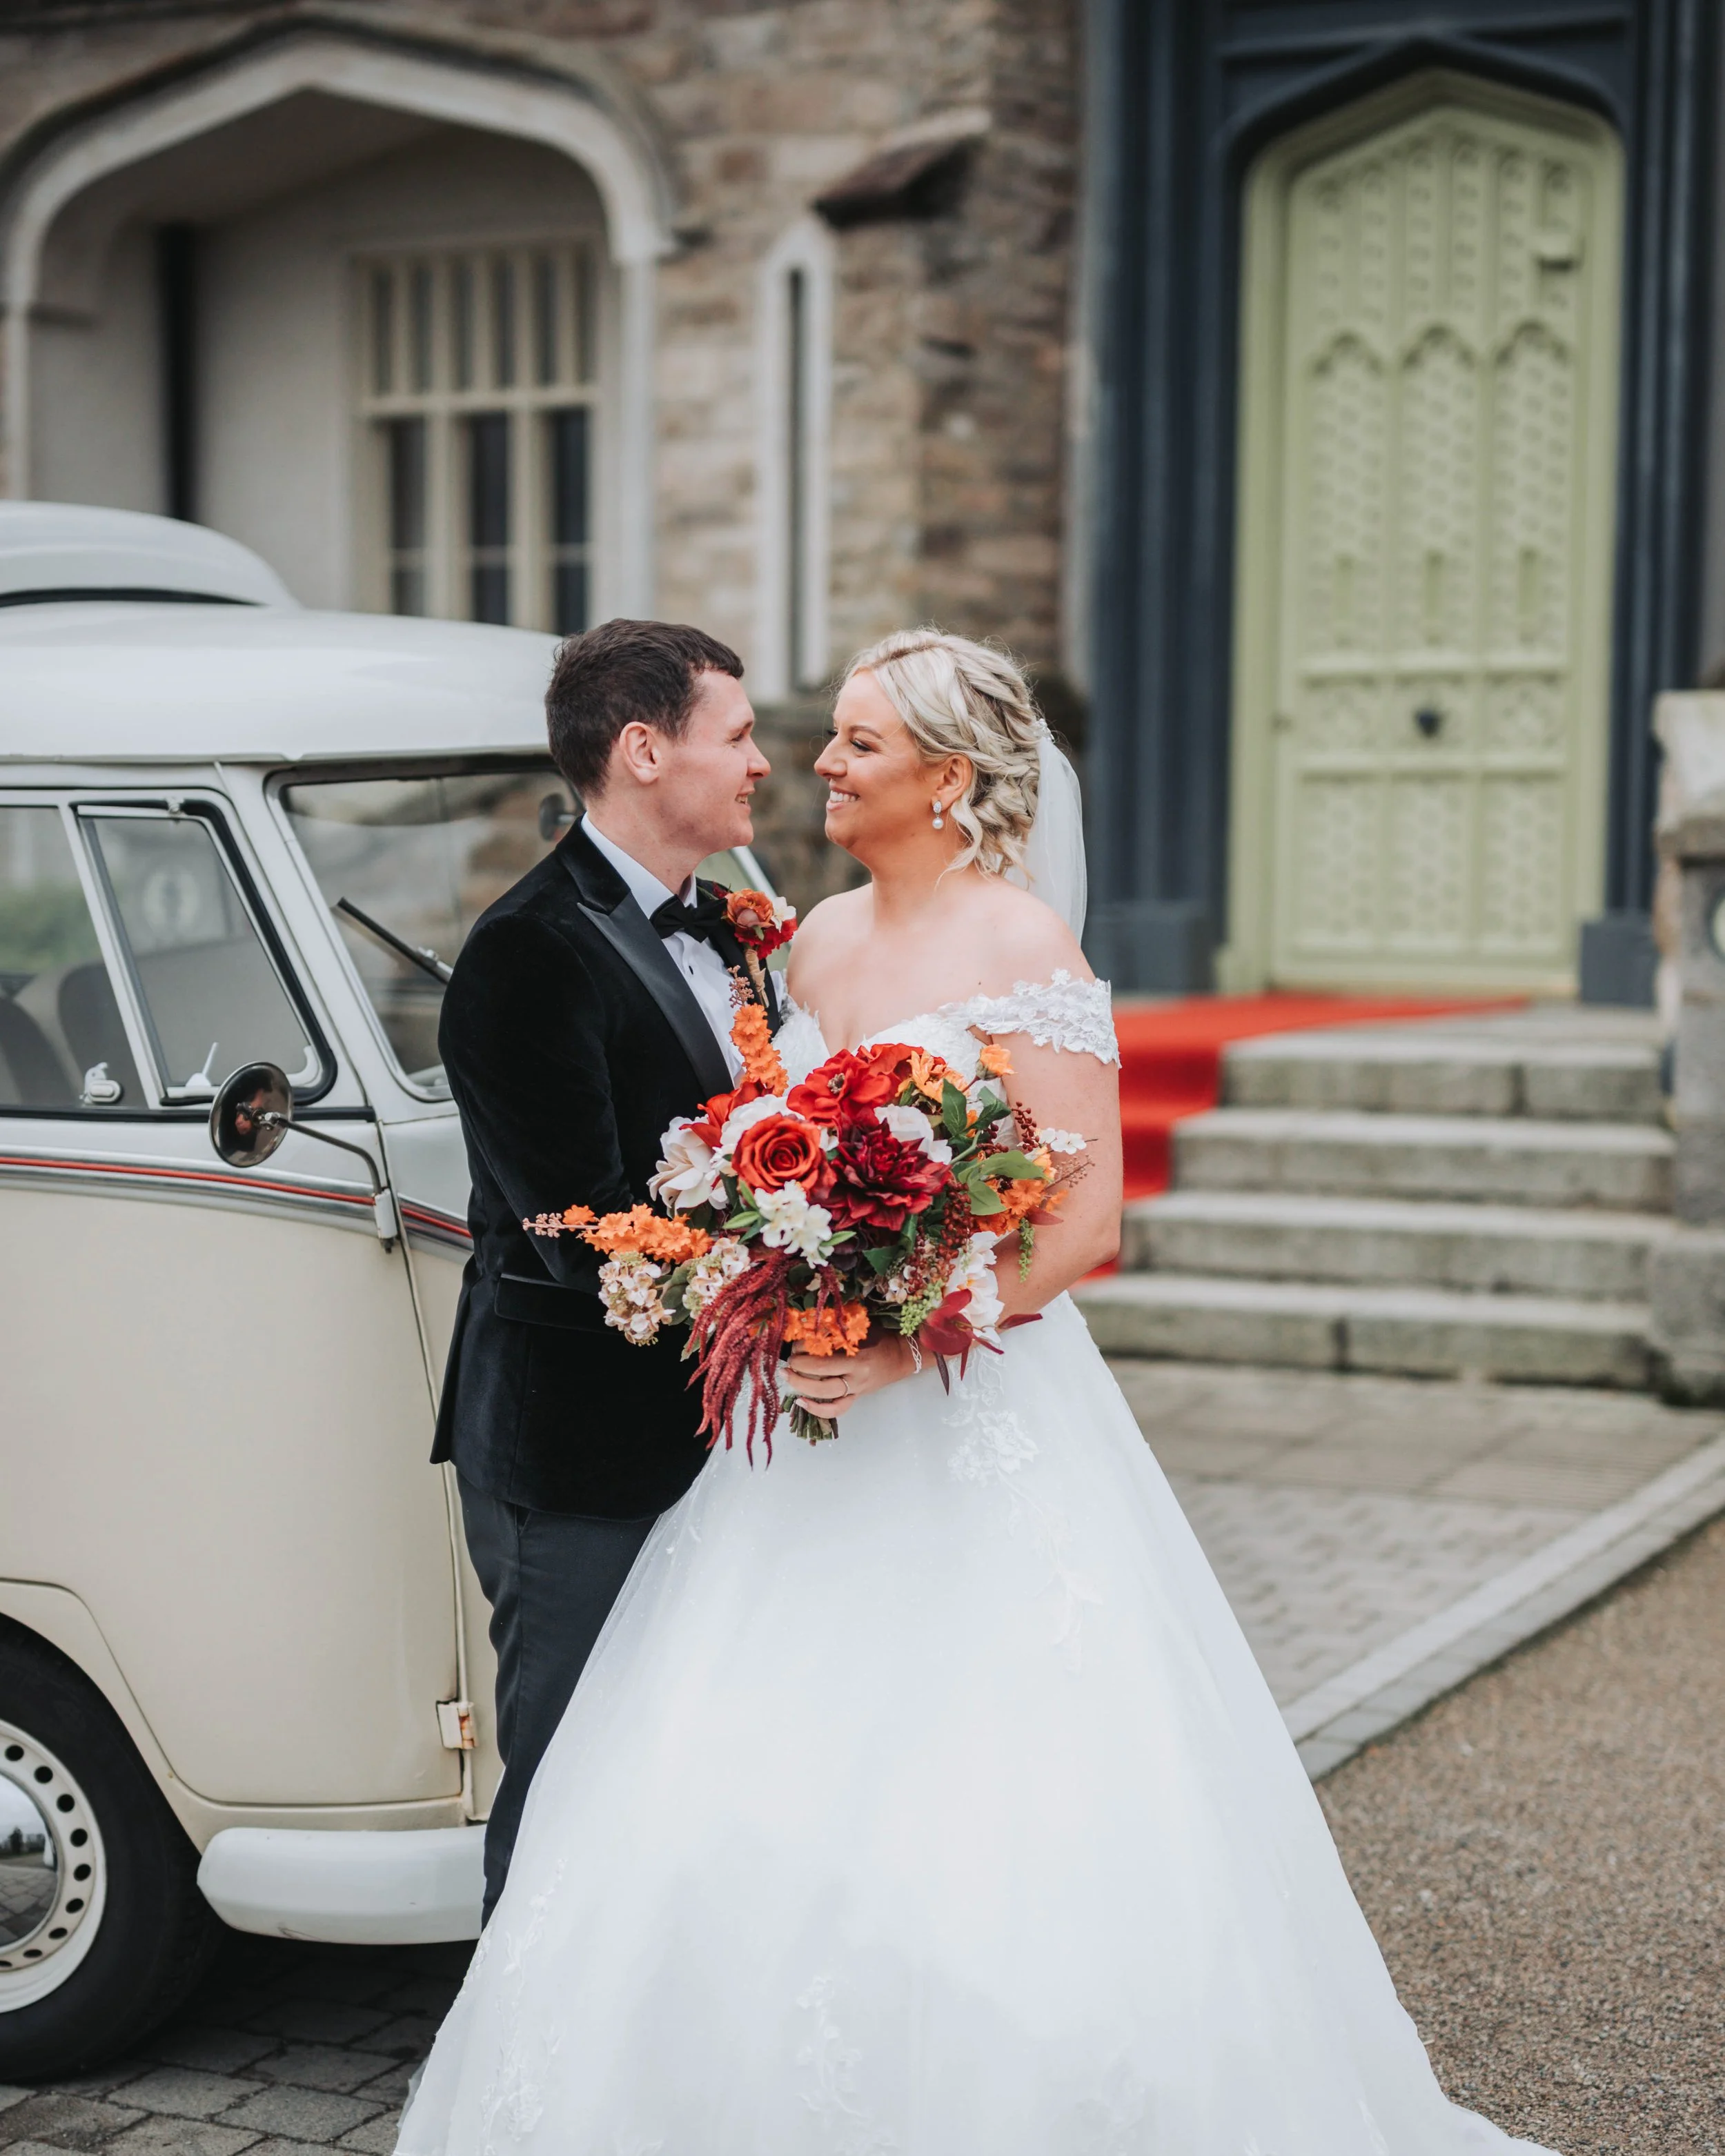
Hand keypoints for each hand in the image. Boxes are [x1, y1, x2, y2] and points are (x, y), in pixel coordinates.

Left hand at [783, 1335, 915, 1419]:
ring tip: (788, 1380)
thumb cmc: (880, 1337)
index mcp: (857, 1358)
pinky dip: (818, 1409)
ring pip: (826, 1398)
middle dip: (798, 1374)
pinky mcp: (857, 1397)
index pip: (823, 1362)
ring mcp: (856, 1390)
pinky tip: (802, 1402)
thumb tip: (808, 1330)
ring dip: (803, 1389)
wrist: (902, 1356)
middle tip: (786, 1365)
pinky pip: (837, 1409)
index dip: (803, 1356)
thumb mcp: (859, 1330)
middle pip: (821, 1382)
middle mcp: (856, 1378)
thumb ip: (836, 1332)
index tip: (793, 1347)